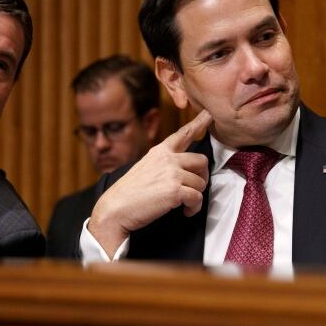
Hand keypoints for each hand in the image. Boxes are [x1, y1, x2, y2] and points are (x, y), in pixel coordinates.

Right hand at [87, 109, 212, 257]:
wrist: (116, 208)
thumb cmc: (129, 192)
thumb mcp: (145, 168)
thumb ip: (163, 164)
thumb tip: (181, 171)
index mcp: (159, 152)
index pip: (183, 134)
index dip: (199, 122)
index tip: (209, 114)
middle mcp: (167, 159)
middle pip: (201, 160)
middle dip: (202, 176)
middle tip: (194, 188)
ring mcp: (172, 173)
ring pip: (201, 183)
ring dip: (196, 196)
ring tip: (184, 204)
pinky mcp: (175, 190)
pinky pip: (197, 198)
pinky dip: (194, 208)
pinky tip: (185, 211)